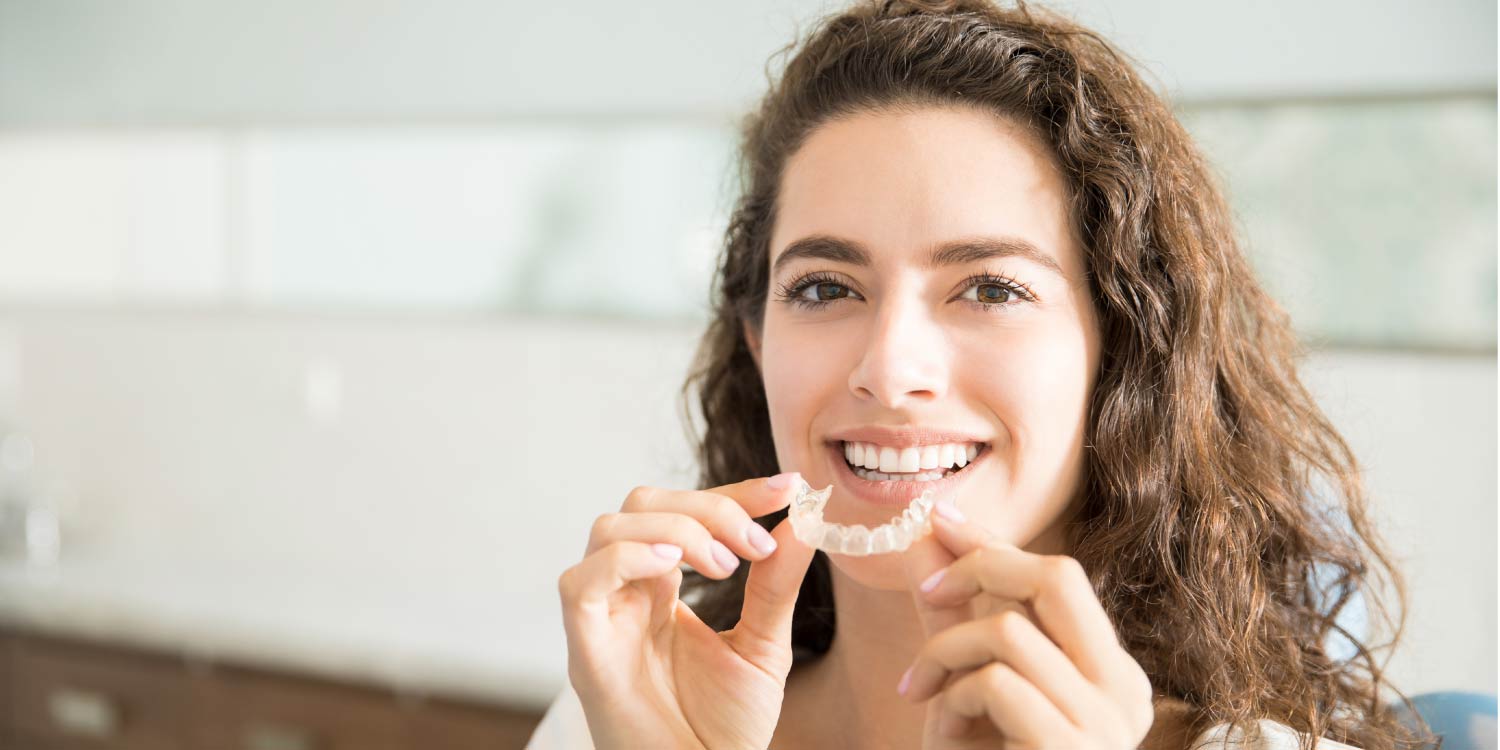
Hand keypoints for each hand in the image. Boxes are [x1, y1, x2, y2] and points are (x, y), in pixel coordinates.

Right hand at [557, 473, 816, 749]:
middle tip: (755, 544)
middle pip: (642, 504)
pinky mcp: (585, 650)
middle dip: (707, 507)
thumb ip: (776, 585)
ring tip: (724, 565)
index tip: (788, 488)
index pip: (685, 511)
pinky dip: (624, 559)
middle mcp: (626, 594)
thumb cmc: (725, 730)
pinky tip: (672, 569)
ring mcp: (602, 619)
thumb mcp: (764, 647)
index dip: (734, 492)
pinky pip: (580, 582)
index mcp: (663, 588)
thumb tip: (804, 521)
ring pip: (609, 528)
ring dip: (675, 529)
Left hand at [898, 503, 1154, 748]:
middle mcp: (1125, 693)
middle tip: (928, 592)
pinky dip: (950, 696)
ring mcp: (1106, 726)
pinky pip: (996, 683)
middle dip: (981, 566)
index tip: (938, 520)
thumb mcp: (969, 686)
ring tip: (921, 691)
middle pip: (1058, 577)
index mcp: (1113, 674)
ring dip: (945, 652)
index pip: (1060, 579)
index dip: (994, 544)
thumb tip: (926, 535)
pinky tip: (938, 729)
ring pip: (1009, 630)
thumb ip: (955, 617)